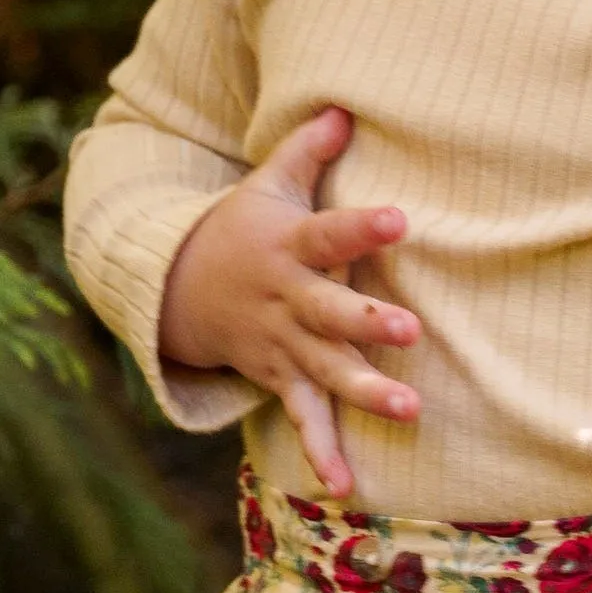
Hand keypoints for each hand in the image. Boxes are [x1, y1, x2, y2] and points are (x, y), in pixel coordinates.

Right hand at [157, 106, 419, 499]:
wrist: (179, 289)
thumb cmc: (244, 227)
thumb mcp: (267, 183)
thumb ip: (308, 149)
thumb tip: (346, 106)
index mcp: (288, 247)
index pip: (330, 232)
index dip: (364, 228)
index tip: (402, 219)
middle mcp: (287, 301)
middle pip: (329, 313)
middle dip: (367, 322)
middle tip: (412, 329)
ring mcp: (281, 345)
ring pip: (325, 371)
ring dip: (364, 392)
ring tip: (409, 409)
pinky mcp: (278, 379)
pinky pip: (302, 419)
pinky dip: (322, 452)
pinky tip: (348, 487)